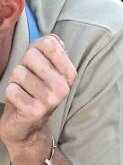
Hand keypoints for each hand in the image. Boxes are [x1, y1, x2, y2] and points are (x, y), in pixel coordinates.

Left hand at [0, 35, 75, 149]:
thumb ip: (50, 49)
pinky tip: (20, 101)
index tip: (37, 64)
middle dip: (23, 65)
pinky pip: (11, 89)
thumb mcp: (45, 68)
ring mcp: (50, 100)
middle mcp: (64, 87)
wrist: (28, 125)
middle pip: (31, 56)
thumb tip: (54, 39)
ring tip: (24, 91)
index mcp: (69, 74)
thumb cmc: (34, 91)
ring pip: (19, 73)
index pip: (49, 44)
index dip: (36, 49)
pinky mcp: (35, 111)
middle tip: (28, 80)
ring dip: (15, 81)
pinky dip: (11, 93)